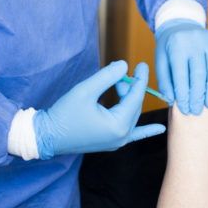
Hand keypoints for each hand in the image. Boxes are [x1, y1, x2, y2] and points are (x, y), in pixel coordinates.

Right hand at [33, 60, 163, 158]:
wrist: (48, 136)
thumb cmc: (64, 113)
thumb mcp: (85, 90)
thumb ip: (107, 76)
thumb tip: (125, 65)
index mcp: (118, 125)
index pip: (135, 97)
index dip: (140, 78)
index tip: (142, 63)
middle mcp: (121, 136)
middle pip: (135, 106)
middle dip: (131, 88)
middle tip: (122, 72)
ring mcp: (117, 142)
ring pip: (131, 115)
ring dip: (128, 99)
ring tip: (119, 84)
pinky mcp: (111, 143)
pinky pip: (133, 135)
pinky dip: (146, 130)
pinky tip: (160, 129)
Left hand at [154, 18, 207, 114]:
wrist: (179, 25)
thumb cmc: (169, 48)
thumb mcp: (160, 61)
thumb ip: (164, 81)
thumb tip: (172, 100)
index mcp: (176, 47)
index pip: (181, 76)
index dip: (183, 95)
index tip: (185, 110)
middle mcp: (194, 41)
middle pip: (199, 74)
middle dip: (198, 96)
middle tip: (196, 111)